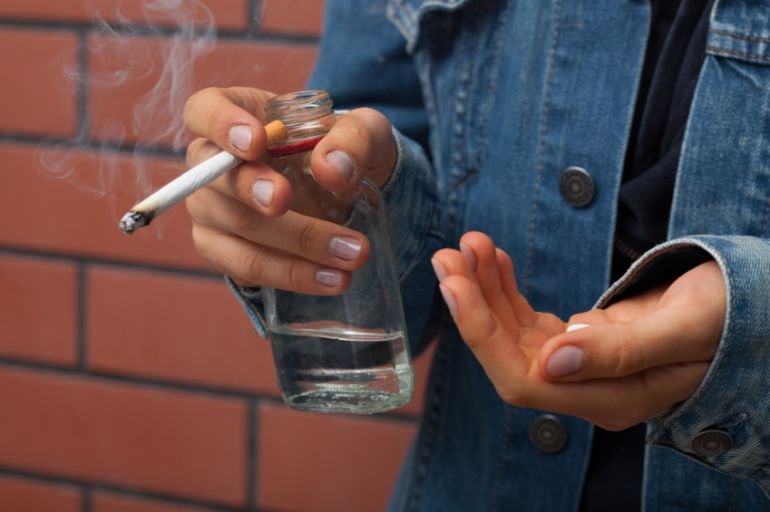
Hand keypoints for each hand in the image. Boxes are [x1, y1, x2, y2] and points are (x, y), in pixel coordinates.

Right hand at [183, 87, 396, 293]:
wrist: (349, 197)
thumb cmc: (344, 151)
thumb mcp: (365, 133)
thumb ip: (354, 139)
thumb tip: (332, 169)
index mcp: (236, 115)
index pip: (204, 110)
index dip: (222, 124)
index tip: (258, 140)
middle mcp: (212, 164)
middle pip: (213, 176)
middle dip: (253, 190)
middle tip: (286, 200)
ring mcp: (212, 211)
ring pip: (237, 230)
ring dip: (294, 246)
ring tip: (350, 255)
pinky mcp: (224, 252)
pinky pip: (246, 268)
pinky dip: (291, 275)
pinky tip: (331, 277)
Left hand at [432, 232, 724, 429]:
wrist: (744, 306)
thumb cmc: (725, 316)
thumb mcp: (684, 328)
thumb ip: (622, 352)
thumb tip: (553, 362)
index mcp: (610, 398)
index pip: (524, 378)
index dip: (482, 333)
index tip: (455, 283)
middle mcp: (585, 389)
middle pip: (507, 354)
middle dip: (471, 304)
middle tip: (448, 254)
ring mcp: (578, 367)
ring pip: (512, 332)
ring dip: (484, 288)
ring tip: (466, 245)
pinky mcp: (577, 342)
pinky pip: (528, 318)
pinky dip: (506, 287)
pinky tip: (492, 258)